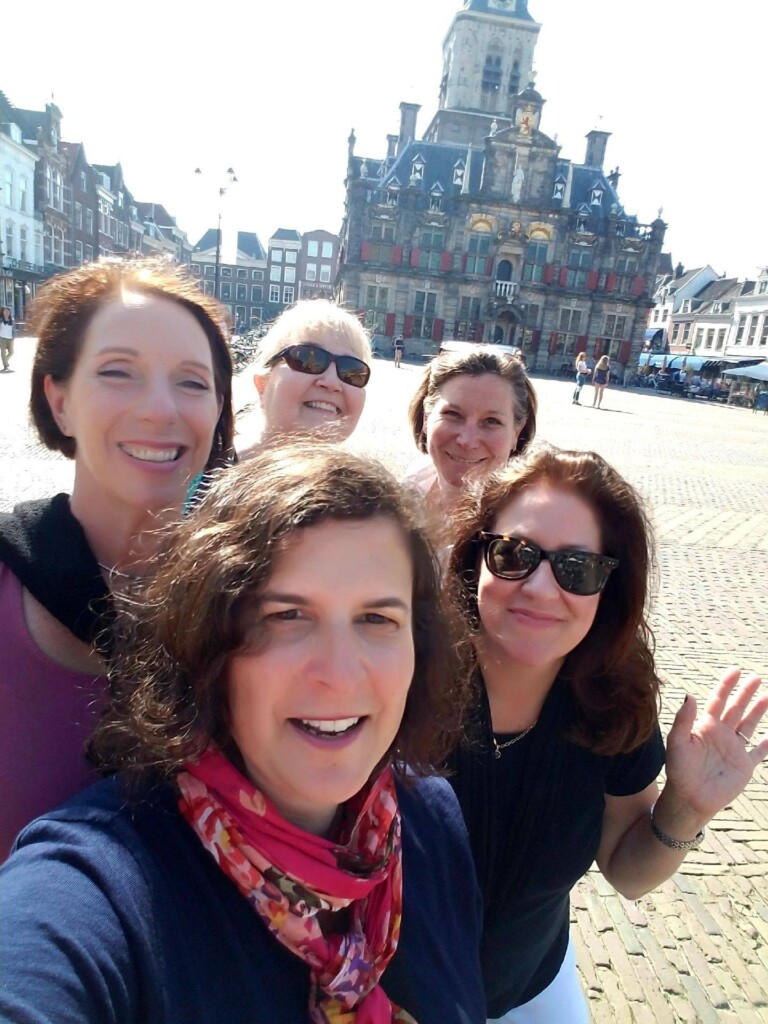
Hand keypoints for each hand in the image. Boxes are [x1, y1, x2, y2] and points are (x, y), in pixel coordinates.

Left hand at [663, 668, 767, 825]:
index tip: (736, 670)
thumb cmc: (679, 770)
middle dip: (745, 693)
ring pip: (749, 725)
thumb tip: (689, 695)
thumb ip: (683, 719)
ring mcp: (734, 749)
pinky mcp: (744, 766)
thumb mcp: (677, 742)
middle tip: (756, 677)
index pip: (718, 700)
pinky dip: (767, 745)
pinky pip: (759, 753)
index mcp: (705, 726)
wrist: (690, 798)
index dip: (727, 685)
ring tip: (767, 696)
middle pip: (736, 708)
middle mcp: (721, 734)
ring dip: (758, 711)